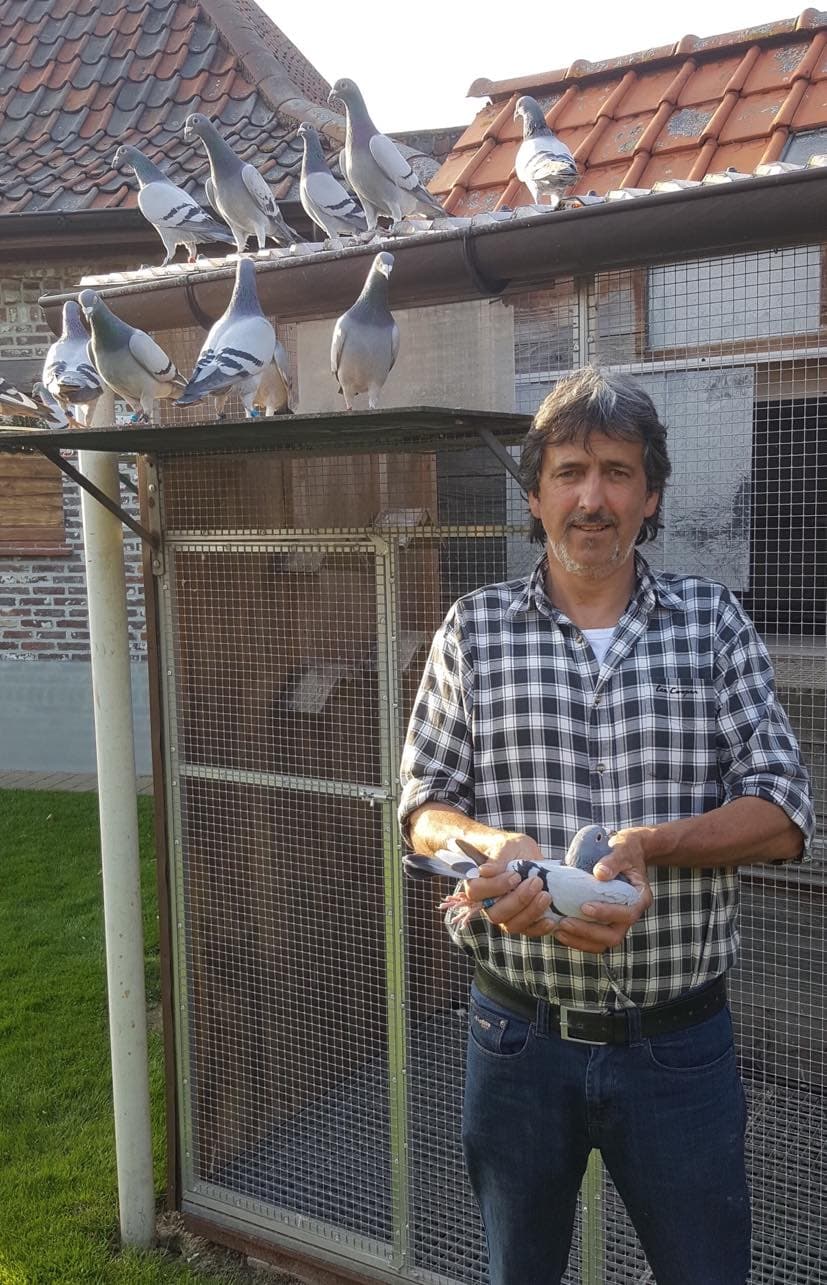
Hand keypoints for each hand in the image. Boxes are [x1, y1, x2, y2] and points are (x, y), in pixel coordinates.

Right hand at [463, 832, 556, 938]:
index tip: (515, 876)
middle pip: (495, 913)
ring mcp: (505, 915)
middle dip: (518, 900)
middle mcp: (488, 904)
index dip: (495, 887)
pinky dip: (539, 928)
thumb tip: (485, 871)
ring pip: (512, 925)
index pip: (476, 892)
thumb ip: (497, 859)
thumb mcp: (507, 846)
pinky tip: (551, 920)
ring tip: (546, 896)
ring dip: (530, 912)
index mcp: (479, 884)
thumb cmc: (512, 848)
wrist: (527, 855)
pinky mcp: (522, 921)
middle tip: (536, 882)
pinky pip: (528, 931)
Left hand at [551, 827, 653, 953]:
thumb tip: (599, 873)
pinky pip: (594, 939)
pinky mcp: (607, 922)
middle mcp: (631, 914)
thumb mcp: (622, 849)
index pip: (627, 914)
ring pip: (603, 942)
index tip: (584, 906)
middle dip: (588, 932)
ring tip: (558, 930)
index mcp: (640, 898)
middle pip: (614, 936)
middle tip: (565, 922)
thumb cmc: (626, 849)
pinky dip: (578, 938)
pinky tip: (560, 930)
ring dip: (581, 939)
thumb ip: (612, 861)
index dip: (606, 913)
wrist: (629, 851)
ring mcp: (619, 921)